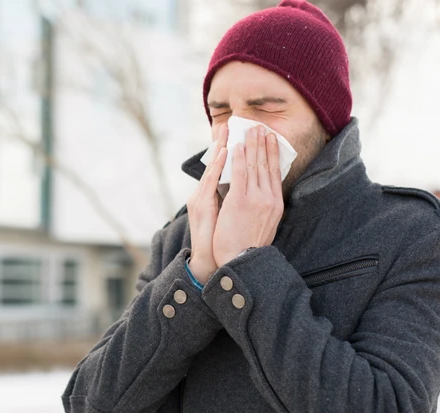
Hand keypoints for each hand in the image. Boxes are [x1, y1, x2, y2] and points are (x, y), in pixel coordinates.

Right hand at [187, 123, 227, 283]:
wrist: (214, 261)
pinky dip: (218, 164)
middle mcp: (201, 196)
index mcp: (205, 198)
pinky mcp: (202, 205)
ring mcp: (201, 199)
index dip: (224, 151)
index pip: (217, 169)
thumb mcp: (223, 219)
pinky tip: (224, 151)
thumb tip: (238, 189)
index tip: (231, 134)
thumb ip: (227, 202)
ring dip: (221, 147)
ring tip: (227, 130)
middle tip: (229, 124)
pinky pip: (212, 180)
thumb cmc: (221, 242)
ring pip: (212, 167)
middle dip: (222, 143)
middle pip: (214, 164)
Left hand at [213, 125, 283, 266]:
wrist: (242, 261)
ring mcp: (255, 199)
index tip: (271, 139)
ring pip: (253, 165)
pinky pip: (239, 174)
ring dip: (251, 145)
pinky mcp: (240, 201)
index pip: (275, 173)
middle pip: (266, 165)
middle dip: (262, 143)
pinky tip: (236, 147)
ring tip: (249, 130)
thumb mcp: (266, 225)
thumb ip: (266, 209)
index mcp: (276, 204)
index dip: (273, 153)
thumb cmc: (249, 247)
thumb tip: (264, 197)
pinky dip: (238, 159)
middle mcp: (269, 199)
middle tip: (260, 127)